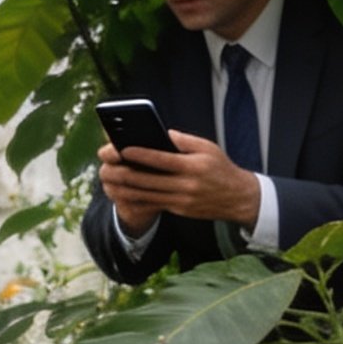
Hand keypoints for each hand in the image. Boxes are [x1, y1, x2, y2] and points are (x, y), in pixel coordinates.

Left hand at [97, 133, 260, 233]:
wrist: (237, 198)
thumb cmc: (220, 167)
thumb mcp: (208, 148)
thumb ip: (183, 140)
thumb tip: (160, 133)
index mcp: (193, 166)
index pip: (161, 159)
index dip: (140, 155)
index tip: (121, 149)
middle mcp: (186, 185)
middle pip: (147, 180)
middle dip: (122, 174)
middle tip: (104, 168)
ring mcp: (181, 200)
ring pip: (145, 196)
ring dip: (122, 189)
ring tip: (107, 181)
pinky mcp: (178, 210)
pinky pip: (151, 205)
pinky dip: (133, 200)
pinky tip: (120, 194)